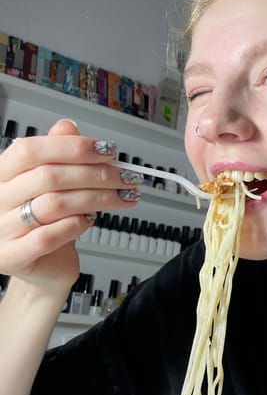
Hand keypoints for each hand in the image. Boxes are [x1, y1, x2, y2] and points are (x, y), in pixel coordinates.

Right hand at [0, 118, 138, 294]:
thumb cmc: (47, 223)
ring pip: (54, 205)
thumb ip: (58, 155)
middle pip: (49, 177)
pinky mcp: (12, 257)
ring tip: (121, 197)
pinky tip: (91, 219)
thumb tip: (67, 127)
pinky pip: (49, 236)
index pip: (30, 151)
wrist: (42, 267)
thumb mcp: (53, 185)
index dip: (72, 147)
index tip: (108, 151)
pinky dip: (77, 225)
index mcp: (1, 174)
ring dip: (97, 198)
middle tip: (126, 177)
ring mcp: (0, 230)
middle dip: (96, 174)